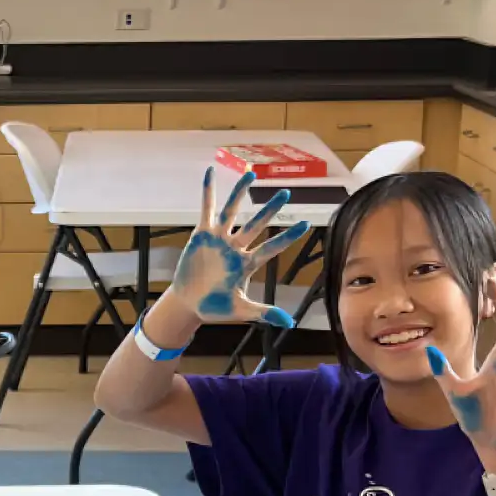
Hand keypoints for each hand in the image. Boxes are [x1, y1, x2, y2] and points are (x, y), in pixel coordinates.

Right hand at [160, 168, 312, 329]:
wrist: (189, 304)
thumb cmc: (215, 307)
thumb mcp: (240, 311)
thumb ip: (263, 313)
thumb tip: (290, 322)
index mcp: (247, 264)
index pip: (272, 248)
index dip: (288, 237)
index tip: (306, 224)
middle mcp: (236, 247)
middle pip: (256, 224)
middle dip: (270, 210)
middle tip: (286, 193)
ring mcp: (220, 239)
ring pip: (232, 211)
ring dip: (240, 193)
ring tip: (251, 174)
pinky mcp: (202, 234)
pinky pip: (206, 209)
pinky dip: (208, 192)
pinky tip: (209, 173)